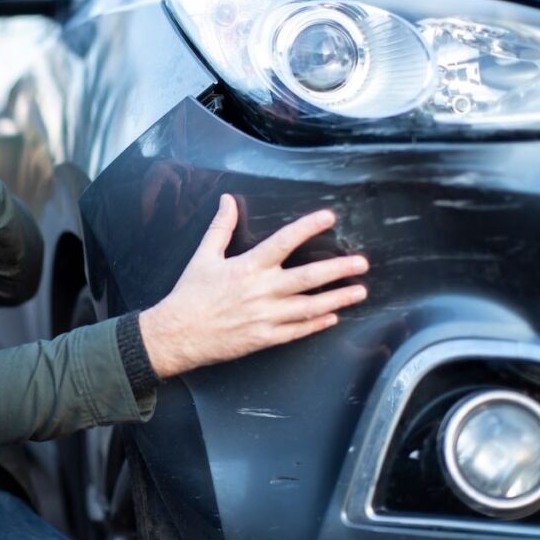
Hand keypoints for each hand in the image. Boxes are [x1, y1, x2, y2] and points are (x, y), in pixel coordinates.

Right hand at [139, 194, 368, 378]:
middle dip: (338, 270)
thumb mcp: (204, 256)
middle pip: (308, 278)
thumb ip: (221, 227)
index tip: (329, 217)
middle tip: (361, 263)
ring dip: (337, 299)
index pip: (284, 242)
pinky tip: (333, 317)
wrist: (177, 334)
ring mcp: (265, 317)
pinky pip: (297, 331)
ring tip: (359, 291)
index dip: (308, 227)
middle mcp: (261, 292)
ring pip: (310, 307)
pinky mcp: (264, 338)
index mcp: (248, 268)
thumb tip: (227, 200)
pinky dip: (317, 324)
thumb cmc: (190, 295)